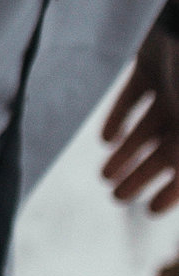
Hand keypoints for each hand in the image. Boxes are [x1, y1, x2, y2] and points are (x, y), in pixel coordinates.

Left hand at [104, 3, 178, 212]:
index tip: (153, 210)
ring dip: (127, 153)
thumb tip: (177, 176)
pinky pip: (133, 97)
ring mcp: (174, 86)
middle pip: (166, 152)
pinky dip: (119, 117)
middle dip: (142, 176)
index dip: (174, 191)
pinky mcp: (151, 64)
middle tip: (116, 196)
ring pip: (147, 128)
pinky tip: (106, 139)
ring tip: (105, 176)